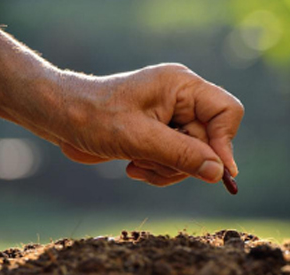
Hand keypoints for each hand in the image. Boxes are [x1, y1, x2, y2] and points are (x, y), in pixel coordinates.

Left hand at [57, 63, 243, 185]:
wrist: (61, 116)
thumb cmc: (94, 117)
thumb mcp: (139, 139)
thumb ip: (182, 155)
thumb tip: (219, 173)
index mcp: (182, 86)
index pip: (227, 111)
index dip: (224, 142)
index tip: (214, 171)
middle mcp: (183, 98)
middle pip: (210, 141)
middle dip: (181, 161)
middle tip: (149, 161)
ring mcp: (174, 116)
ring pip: (195, 156)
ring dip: (166, 168)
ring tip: (136, 163)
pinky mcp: (163, 132)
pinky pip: (177, 160)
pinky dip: (158, 170)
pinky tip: (134, 165)